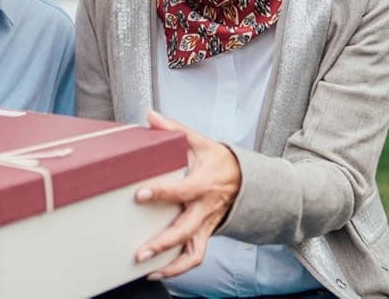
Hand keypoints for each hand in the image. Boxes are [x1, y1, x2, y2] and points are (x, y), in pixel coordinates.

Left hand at [134, 111, 240, 280]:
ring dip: (171, 265)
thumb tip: (151, 116)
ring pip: (193, 252)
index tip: (140, 195)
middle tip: (140, 251)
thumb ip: (174, 129)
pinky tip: (157, 271)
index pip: (181, 191)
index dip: (161, 193)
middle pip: (185, 230)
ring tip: (148, 269)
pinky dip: (178, 268)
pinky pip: (194, 256)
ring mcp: (206, 225)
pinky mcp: (205, 234)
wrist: (248, 181)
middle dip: (162, 243)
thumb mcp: (199, 141)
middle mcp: (205, 209)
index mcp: (202, 184)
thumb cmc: (220, 160)